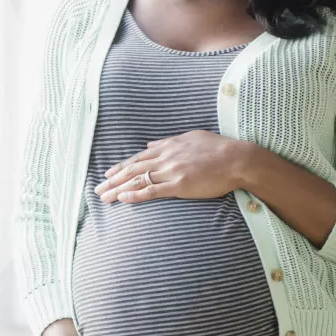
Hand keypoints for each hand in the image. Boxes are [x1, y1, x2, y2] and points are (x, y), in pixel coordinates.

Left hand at [94, 130, 247, 203]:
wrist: (237, 159)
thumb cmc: (218, 148)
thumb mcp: (190, 137)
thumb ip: (167, 141)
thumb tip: (150, 143)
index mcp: (167, 146)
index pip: (138, 158)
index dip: (121, 167)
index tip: (108, 174)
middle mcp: (165, 157)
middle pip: (132, 169)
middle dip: (112, 180)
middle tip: (98, 189)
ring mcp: (171, 171)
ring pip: (137, 180)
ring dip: (118, 189)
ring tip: (104, 198)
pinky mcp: (179, 185)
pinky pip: (152, 191)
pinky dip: (135, 195)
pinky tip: (123, 199)